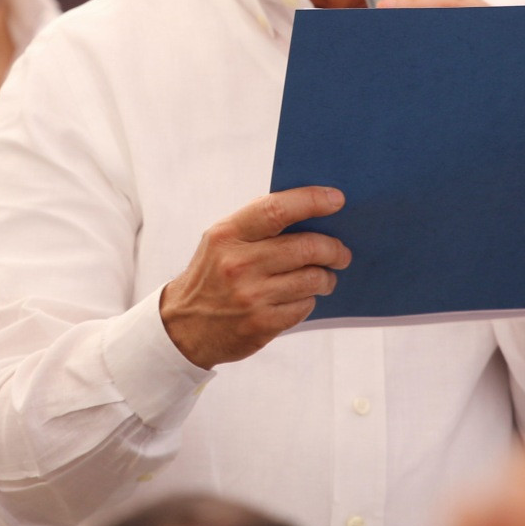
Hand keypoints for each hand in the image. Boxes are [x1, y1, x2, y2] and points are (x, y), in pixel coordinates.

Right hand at [159, 186, 349, 368]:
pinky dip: (309, 299)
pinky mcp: (261, 325)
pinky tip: (301, 297)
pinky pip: (304, 306)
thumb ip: (256, 224)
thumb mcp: (220, 240)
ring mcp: (251, 297)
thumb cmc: (210, 275)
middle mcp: (238, 264)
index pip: (277, 210)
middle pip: (305, 248)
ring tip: (325, 277)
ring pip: (311, 279)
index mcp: (227, 235)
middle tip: (341, 252)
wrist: (183, 326)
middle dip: (333, 249)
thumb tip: (309, 209)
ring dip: (326, 277)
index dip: (311, 201)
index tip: (336, 199)